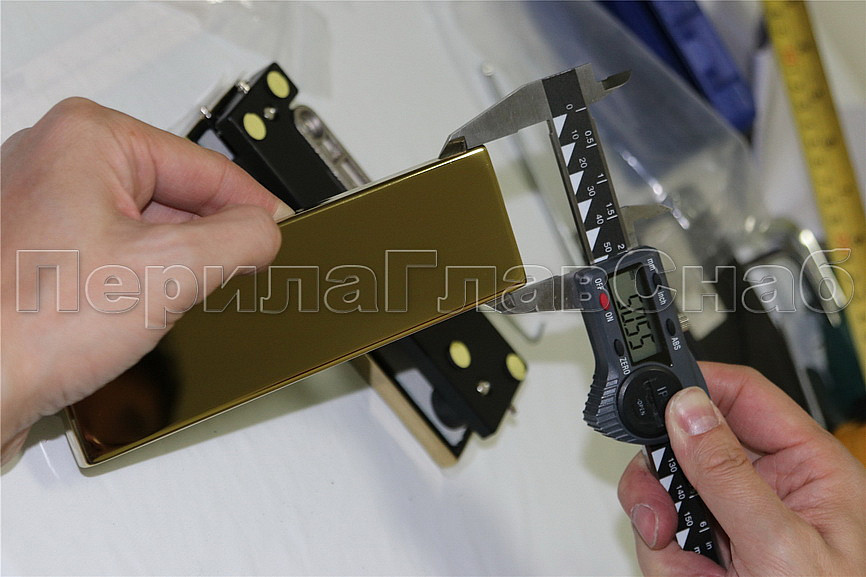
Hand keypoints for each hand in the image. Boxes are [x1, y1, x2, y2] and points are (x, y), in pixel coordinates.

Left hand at [1, 98, 292, 463]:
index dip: (255, 206)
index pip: (207, 167)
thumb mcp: (169, 272)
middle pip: (177, 198)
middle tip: (248, 276)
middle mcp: (59, 164)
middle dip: (212, 242)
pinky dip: (141, 286)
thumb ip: (239, 240)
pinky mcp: (39, 257)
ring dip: (175, 270)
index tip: (285, 235)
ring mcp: (44, 211)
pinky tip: (146, 318)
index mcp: (88, 139)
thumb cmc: (19, 327)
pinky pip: (116, 260)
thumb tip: (266, 231)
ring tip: (185, 303)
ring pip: (147, 232)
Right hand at [618, 362, 865, 575]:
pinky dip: (669, 565)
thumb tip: (688, 410)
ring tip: (697, 570)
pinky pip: (665, 540)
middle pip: (689, 444)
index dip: (695, 385)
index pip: (741, 395)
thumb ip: (729, 473)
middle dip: (665, 479)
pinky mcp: (714, 555)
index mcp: (806, 466)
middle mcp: (769, 488)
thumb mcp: (783, 546)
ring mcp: (737, 523)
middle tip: (664, 512)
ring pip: (667, 495)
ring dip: (665, 533)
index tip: (651, 392)